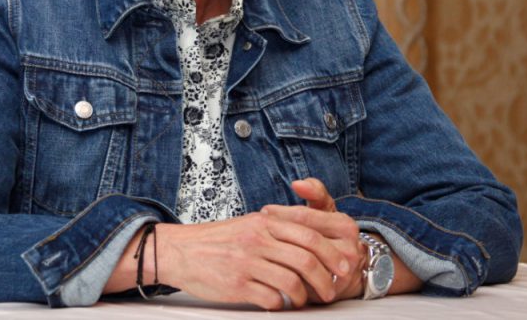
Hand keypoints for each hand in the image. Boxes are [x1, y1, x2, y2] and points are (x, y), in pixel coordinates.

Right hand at [112, 213, 340, 309]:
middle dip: (327, 276)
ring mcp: (248, 262)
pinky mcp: (238, 285)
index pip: (309, 230)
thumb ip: (279, 227)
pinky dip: (283, 304)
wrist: (181, 251)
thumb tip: (313, 240)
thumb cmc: (218, 240)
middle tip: (334, 288)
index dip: (332, 248)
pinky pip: (272, 298)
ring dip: (307, 294)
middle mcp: (259, 238)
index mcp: (265, 221)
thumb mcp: (250, 224)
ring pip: (293, 281)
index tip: (344, 263)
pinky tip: (281, 304)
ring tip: (307, 299)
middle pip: (307, 257)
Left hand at [259, 178, 365, 301]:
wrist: (349, 269)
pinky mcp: (329, 292)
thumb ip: (315, 191)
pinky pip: (302, 281)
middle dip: (277, 233)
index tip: (264, 212)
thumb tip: (298, 183)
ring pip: (302, 262)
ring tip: (263, 246)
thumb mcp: (326, 210)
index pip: (305, 216)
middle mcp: (348, 249)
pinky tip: (272, 265)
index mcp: (345, 225)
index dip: (281, 213)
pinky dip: (285, 272)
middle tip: (258, 229)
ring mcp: (340, 274)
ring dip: (279, 254)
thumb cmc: (330, 234)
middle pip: (303, 239)